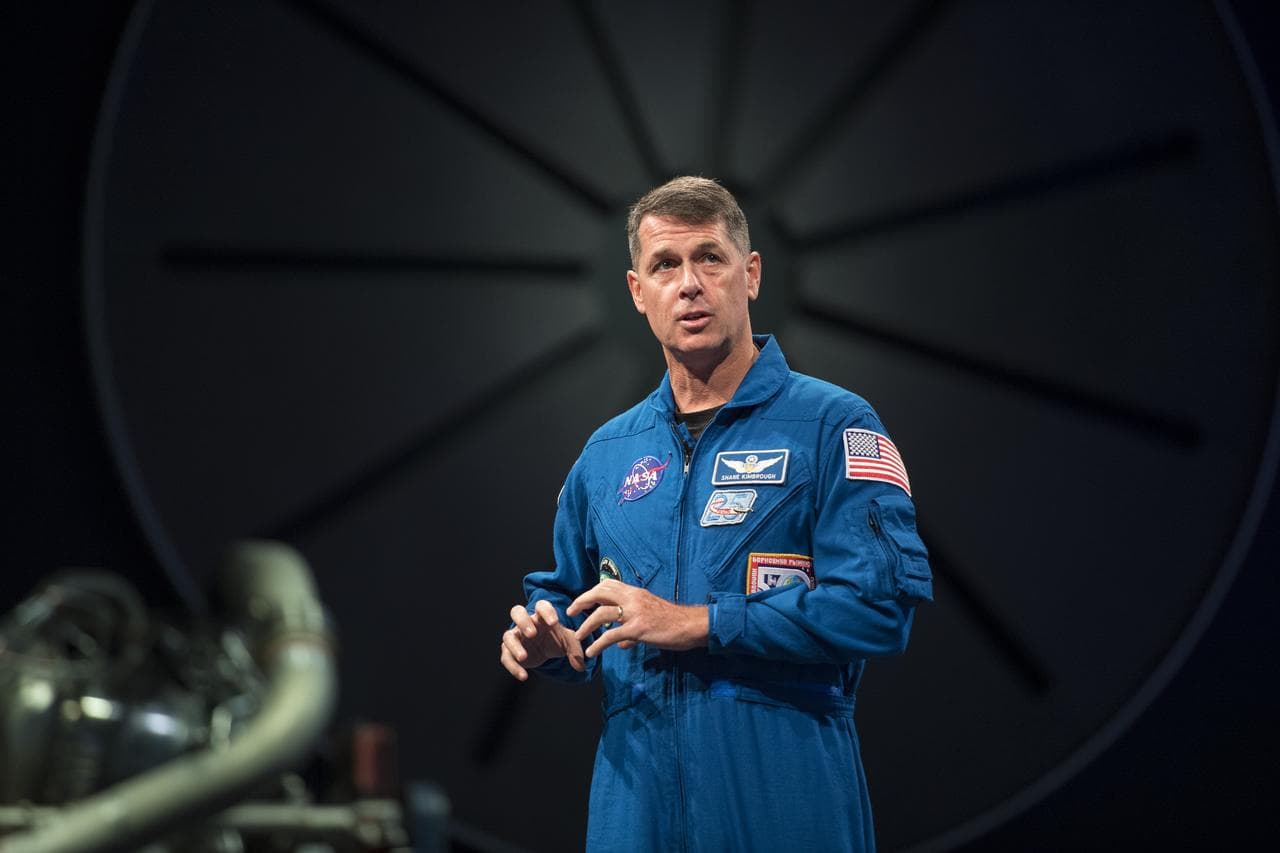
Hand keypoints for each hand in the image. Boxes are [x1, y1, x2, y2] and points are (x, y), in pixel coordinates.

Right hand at [500, 599, 585, 680]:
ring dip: (514, 646)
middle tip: (532, 634)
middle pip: (517, 612)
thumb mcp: (568, 642)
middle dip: (523, 622)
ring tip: (523, 657)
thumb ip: (575, 650)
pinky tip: (523, 676)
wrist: (545, 651)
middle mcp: (526, 624)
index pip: (541, 606)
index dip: (546, 611)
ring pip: (508, 636)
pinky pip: (506, 657)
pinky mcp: (510, 652)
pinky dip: (513, 667)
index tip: (554, 622)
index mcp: (542, 616)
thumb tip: (580, 666)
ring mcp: (516, 637)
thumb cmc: (556, 640)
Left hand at [567, 579, 707, 657]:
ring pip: (601, 614)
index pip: (608, 585)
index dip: (592, 592)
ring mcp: (634, 613)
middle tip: (572, 612)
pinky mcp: (638, 629)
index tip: (583, 602)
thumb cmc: (673, 622)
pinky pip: (611, 636)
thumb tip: (621, 644)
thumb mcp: (650, 619)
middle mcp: (633, 598)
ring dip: (586, 626)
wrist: (691, 625)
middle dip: (582, 601)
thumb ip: (632, 630)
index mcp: (636, 593)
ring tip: (578, 636)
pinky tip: (592, 652)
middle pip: (600, 593)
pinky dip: (598, 644)